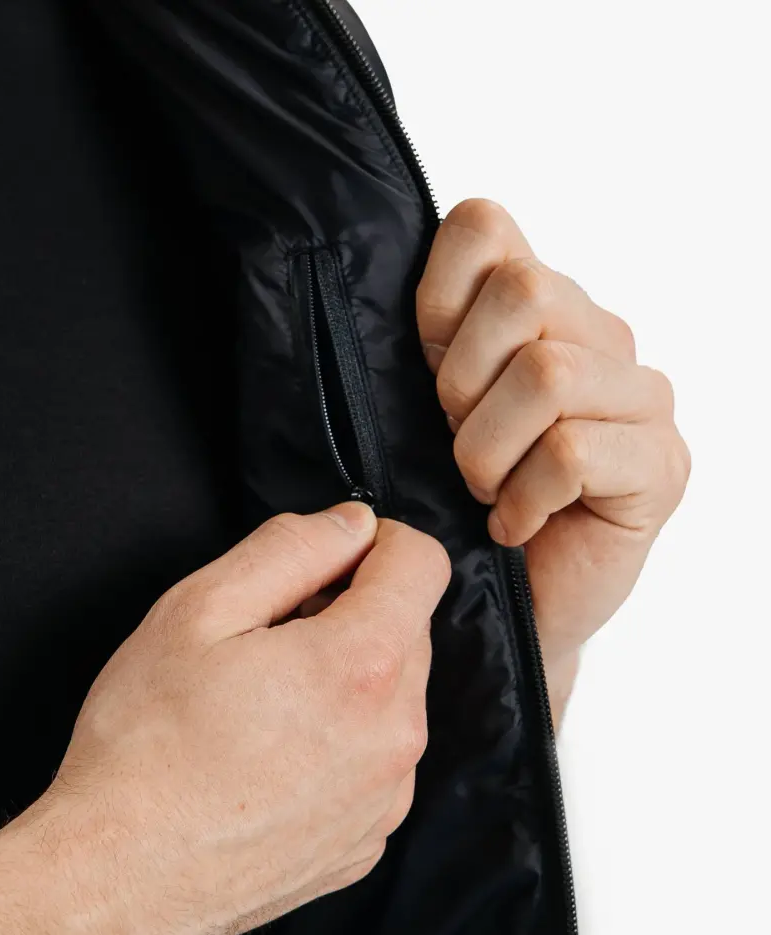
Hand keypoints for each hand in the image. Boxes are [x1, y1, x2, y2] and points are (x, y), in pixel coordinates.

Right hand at [0, 505, 448, 934]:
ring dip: (345, 685)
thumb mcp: (199, 610)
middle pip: (407, 632)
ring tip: (258, 709)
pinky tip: (267, 763)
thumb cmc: (146, 743)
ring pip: (392, 702)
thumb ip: (289, 549)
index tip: (325, 560)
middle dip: (350, 616)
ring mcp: (386, 798)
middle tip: (264, 641)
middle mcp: (396, 734)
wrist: (122, 878)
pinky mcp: (365, 843)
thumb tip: (349, 525)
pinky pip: (373, 768)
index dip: (375, 543)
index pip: (424, 563)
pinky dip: (338, 749)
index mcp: (365, 664)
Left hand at [417, 199, 689, 711]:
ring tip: (484, 492)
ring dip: (488, 451)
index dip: (435, 302)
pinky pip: (574, 451)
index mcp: (541, 305)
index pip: (484, 226)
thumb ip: (425, 339)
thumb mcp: (418, 411)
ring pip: (549, 375)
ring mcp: (642, 399)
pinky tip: (514, 524)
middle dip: (462, 387)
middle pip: (524, 295)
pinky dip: (524, 497)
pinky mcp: (661, 466)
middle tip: (457, 448)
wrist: (503, 608)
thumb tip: (372, 277)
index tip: (426, 377)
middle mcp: (602, 336)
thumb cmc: (456, 509)